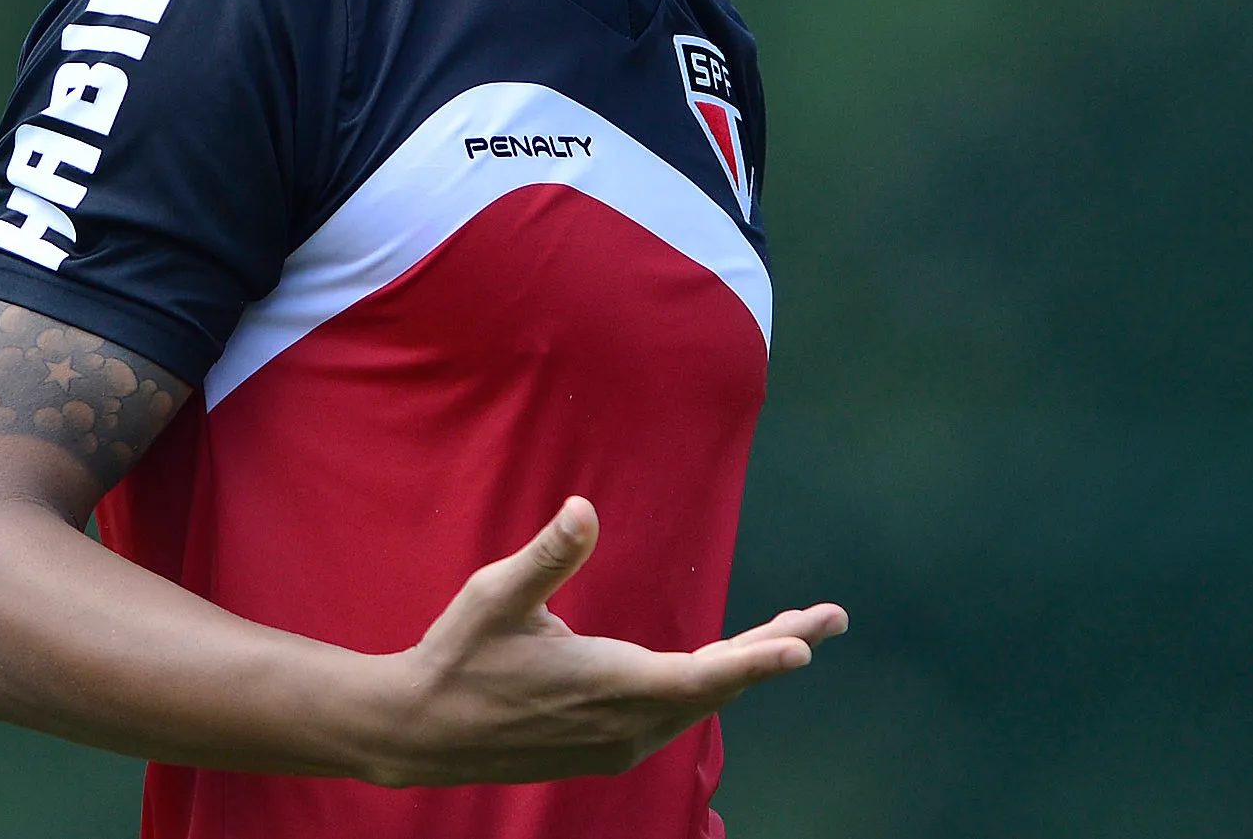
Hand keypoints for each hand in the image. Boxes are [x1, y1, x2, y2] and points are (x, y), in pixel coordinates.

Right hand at [361, 496, 847, 786]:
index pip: (703, 675)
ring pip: (702, 700)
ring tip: (797, 630)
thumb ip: (548, 555)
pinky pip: (679, 710)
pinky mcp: (609, 744)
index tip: (807, 644)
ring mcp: (620, 741)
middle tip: (833, 618)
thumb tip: (584, 508)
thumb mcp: (495, 596)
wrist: (419, 731)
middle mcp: (627, 724)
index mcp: (610, 687)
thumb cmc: (457, 656)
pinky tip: (730, 660)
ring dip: (749, 663)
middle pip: (720, 687)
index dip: (758, 659)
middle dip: (777, 647)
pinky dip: (715, 681)